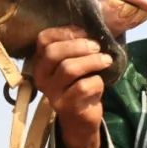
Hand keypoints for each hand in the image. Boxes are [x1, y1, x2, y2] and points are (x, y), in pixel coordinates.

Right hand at [30, 26, 110, 147]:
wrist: (80, 120)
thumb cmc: (78, 84)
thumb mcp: (72, 64)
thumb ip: (74, 47)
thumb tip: (91, 28)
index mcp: (40, 63)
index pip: (43, 40)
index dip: (65, 32)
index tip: (84, 33)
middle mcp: (42, 78)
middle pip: (54, 53)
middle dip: (79, 46)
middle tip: (97, 47)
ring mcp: (52, 94)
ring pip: (69, 69)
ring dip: (92, 61)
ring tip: (105, 60)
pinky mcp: (67, 107)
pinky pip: (84, 86)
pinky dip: (97, 81)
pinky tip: (100, 84)